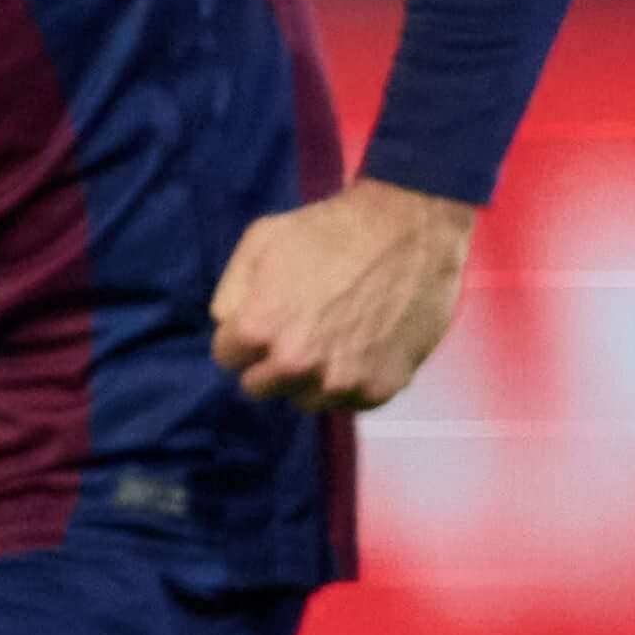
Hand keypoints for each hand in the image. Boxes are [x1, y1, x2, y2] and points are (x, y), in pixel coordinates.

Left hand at [208, 178, 476, 411]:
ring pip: (303, 400)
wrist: (408, 235)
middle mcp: (295, 365)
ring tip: (329, 339)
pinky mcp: (379, 392)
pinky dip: (348, 383)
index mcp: (258, 328)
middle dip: (267, 363)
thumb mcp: (260, 240)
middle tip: (294, 332)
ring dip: (307, 378)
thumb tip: (225, 326)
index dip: (241, 338)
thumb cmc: (328, 231)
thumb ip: (232, 290)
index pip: (227, 358)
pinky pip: (346, 403)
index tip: (262, 321)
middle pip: (259, 387)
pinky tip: (358, 348)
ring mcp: (339, 383)